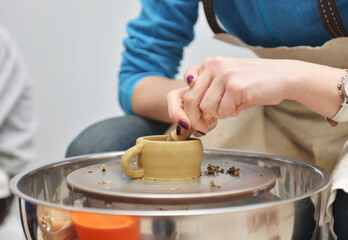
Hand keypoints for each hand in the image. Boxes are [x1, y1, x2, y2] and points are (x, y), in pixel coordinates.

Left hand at [168, 56, 344, 132]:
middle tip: (204, 127)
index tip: (193, 117)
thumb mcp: (226, 81)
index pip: (187, 88)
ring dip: (219, 114)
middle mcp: (214, 66)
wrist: (284, 77)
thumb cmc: (254, 82)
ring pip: (207, 108)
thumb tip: (192, 115)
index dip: (187, 106)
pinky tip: (243, 104)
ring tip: (233, 106)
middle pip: (191, 100)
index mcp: (209, 63)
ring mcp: (224, 75)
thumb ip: (209, 92)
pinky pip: (223, 111)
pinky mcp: (236, 87)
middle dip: (196, 118)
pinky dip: (232, 113)